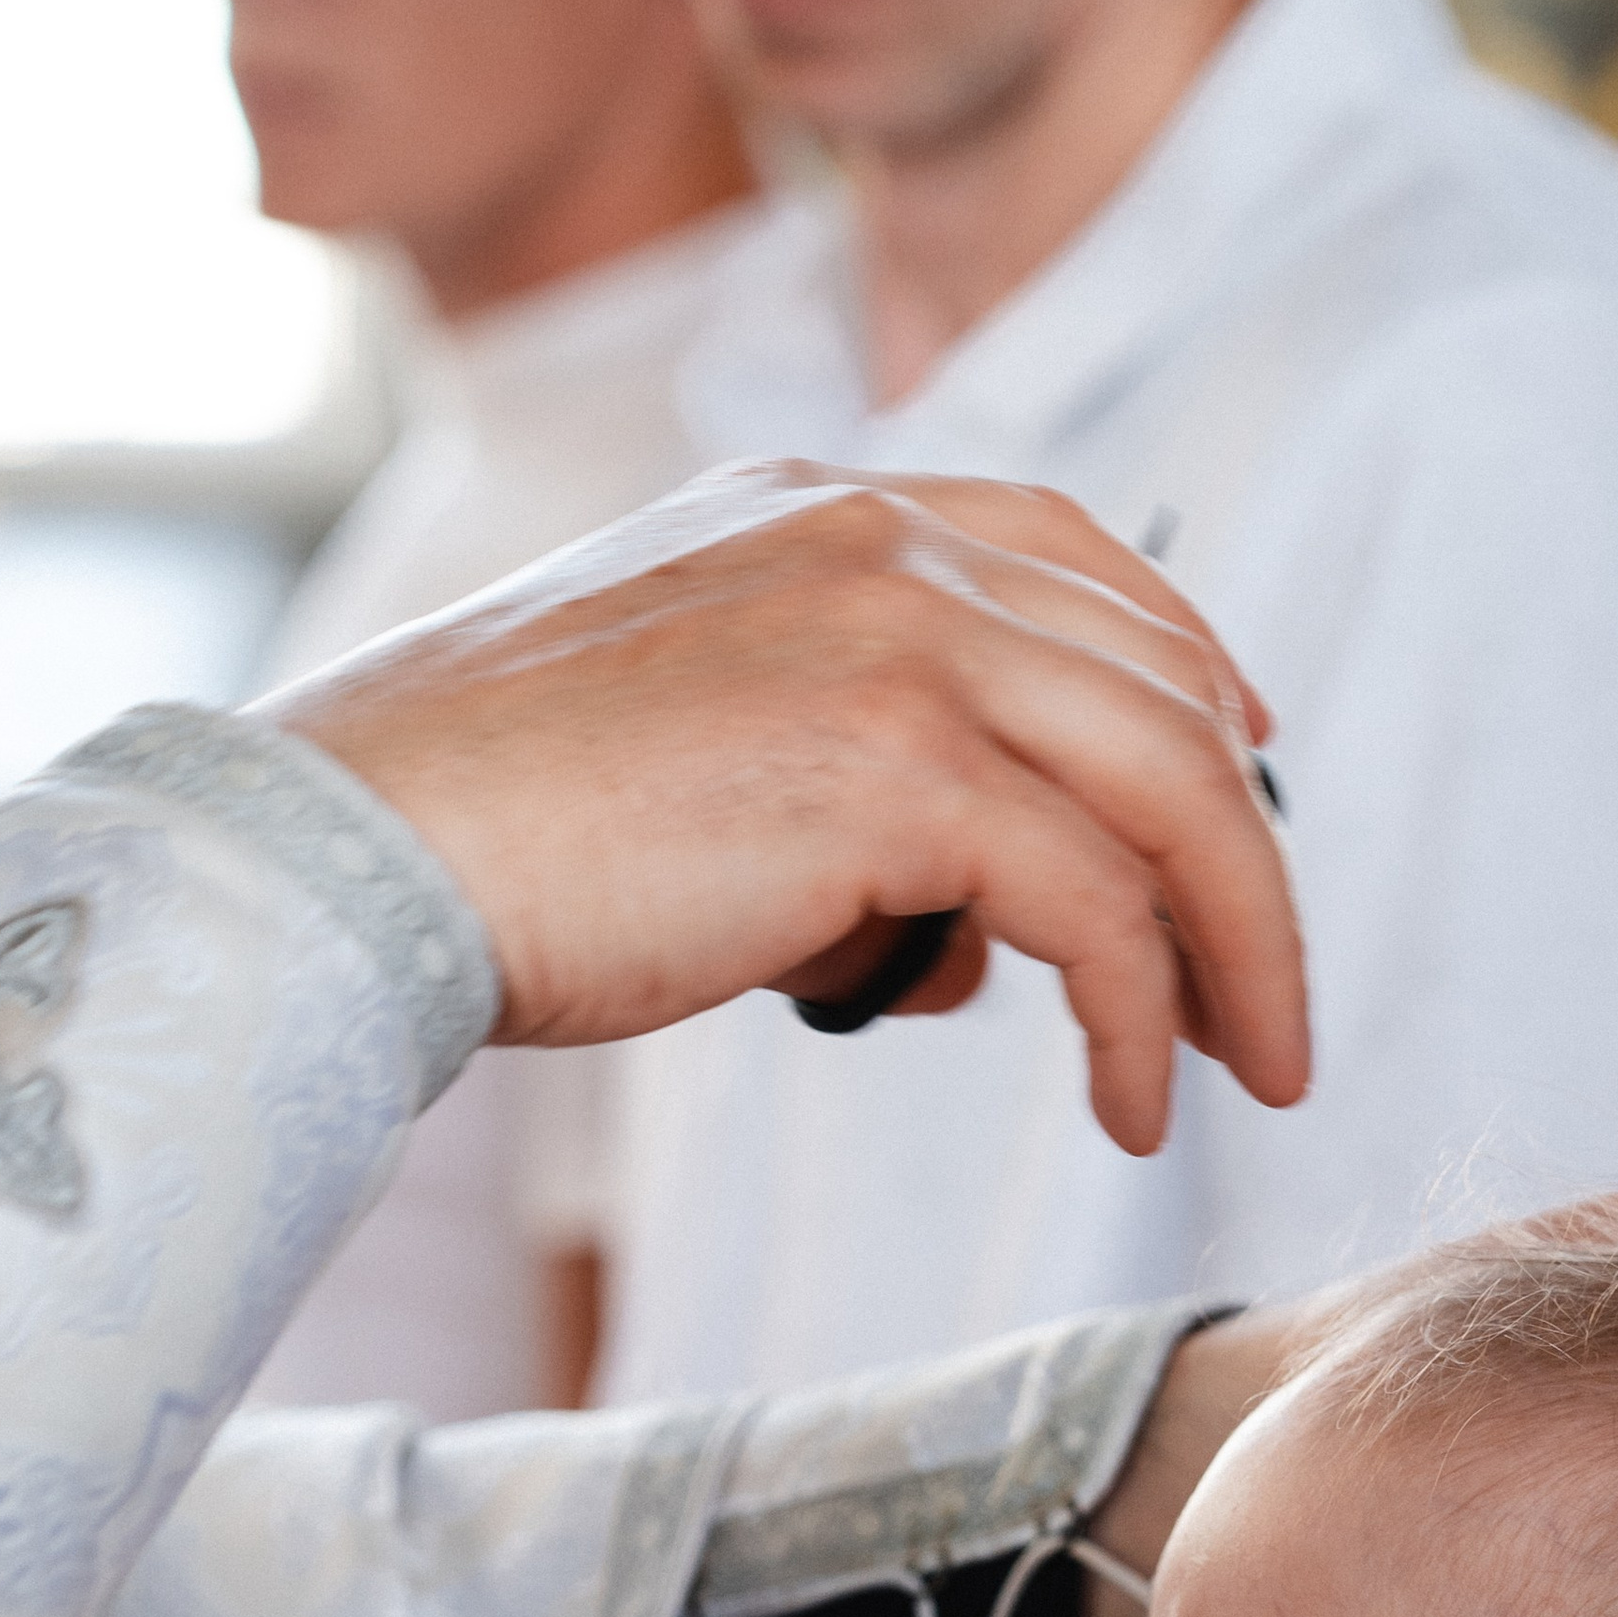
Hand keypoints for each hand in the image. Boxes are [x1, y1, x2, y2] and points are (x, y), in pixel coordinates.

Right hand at [269, 464, 1307, 1159]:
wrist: (353, 857)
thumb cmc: (486, 843)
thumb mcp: (690, 756)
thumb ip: (844, 793)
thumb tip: (970, 942)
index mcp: (825, 507)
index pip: (1081, 565)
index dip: (1193, 680)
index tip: (1248, 788)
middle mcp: (882, 538)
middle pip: (1162, 690)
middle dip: (1245, 860)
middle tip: (1264, 1001)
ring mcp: (899, 636)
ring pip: (1172, 791)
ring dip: (1232, 951)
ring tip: (1236, 1076)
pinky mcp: (899, 766)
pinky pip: (1097, 905)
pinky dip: (1138, 1018)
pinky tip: (1128, 1109)